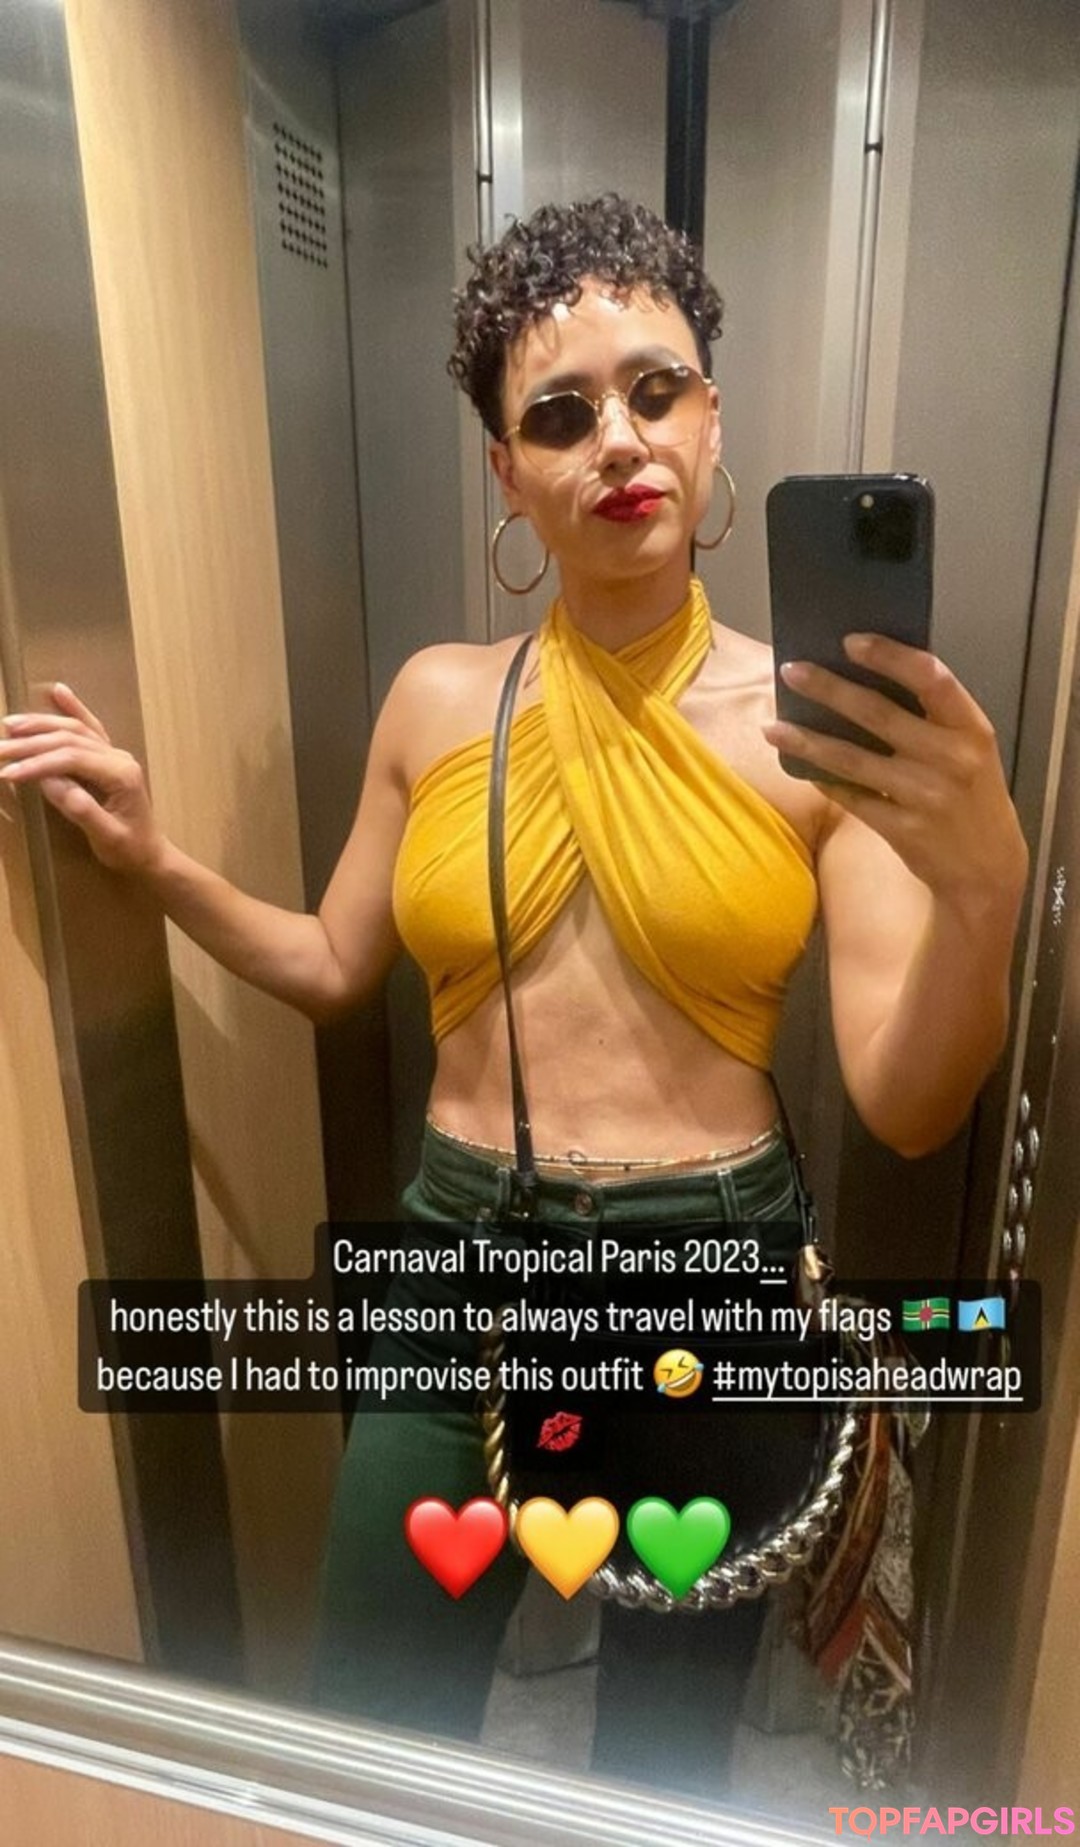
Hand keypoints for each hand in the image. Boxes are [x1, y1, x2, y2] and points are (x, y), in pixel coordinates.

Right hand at [0, 683, 164, 873]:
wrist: (150, 854)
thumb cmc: (129, 849)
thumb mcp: (106, 836)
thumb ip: (80, 809)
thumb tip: (48, 782)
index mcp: (120, 774)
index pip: (72, 759)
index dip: (38, 763)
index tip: (9, 772)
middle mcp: (118, 756)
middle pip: (69, 740)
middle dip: (31, 743)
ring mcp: (115, 753)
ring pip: (74, 730)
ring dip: (41, 725)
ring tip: (9, 725)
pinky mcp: (109, 756)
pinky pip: (89, 727)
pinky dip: (73, 708)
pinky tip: (58, 691)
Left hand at [761, 633, 1028, 911]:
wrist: (986, 867)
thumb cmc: (972, 795)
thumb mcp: (970, 749)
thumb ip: (934, 717)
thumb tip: (865, 676)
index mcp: (972, 728)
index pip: (931, 678)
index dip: (889, 656)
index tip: (850, 641)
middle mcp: (951, 759)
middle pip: (878, 714)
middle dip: (828, 689)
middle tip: (789, 669)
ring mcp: (925, 797)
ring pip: (852, 759)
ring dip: (807, 740)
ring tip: (772, 726)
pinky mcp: (902, 830)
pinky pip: (850, 797)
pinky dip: (823, 780)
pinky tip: (799, 766)